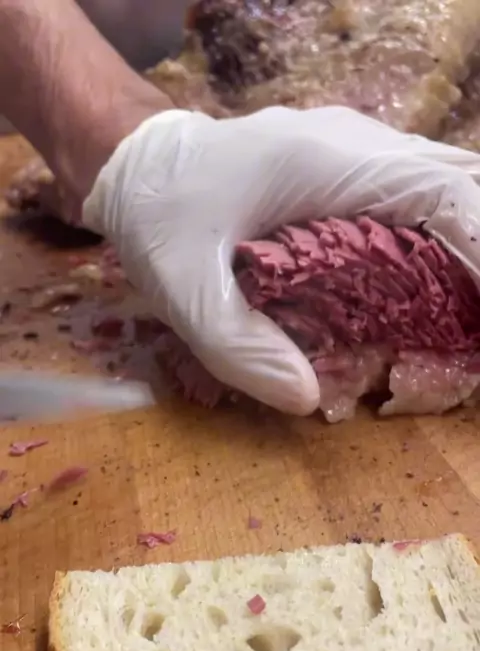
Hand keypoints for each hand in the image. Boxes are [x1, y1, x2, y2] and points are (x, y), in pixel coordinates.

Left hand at [82, 106, 479, 415]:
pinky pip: (417, 196)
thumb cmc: (160, 220)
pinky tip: (435, 289)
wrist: (137, 166)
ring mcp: (357, 152)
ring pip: (444, 185)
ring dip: (465, 243)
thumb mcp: (184, 293)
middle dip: (477, 249)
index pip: (441, 190)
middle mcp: (355, 146)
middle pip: (458, 182)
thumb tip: (307, 399)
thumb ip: (240, 349)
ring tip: (461, 312)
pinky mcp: (351, 170)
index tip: (479, 310)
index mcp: (325, 163)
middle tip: (469, 324)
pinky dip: (441, 238)